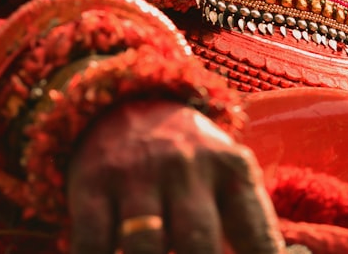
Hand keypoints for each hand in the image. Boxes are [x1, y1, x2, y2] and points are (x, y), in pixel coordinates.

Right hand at [67, 100, 282, 253]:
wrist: (130, 108)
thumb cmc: (191, 165)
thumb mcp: (227, 178)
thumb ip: (248, 226)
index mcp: (232, 168)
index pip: (254, 228)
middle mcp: (188, 167)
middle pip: (197, 241)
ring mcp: (139, 174)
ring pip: (145, 246)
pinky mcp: (94, 183)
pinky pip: (94, 242)